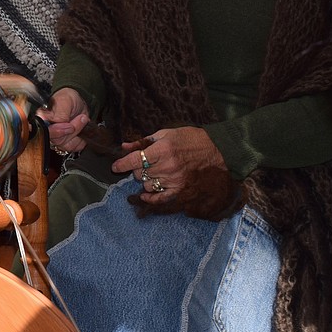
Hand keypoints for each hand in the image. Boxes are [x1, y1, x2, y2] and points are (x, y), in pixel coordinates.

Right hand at [37, 87, 90, 153]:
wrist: (79, 102)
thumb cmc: (68, 99)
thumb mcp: (64, 101)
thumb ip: (59, 113)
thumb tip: (53, 121)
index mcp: (42, 119)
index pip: (46, 132)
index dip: (58, 131)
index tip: (70, 125)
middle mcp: (47, 130)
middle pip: (57, 140)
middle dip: (72, 129)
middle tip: (81, 118)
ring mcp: (56, 137)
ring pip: (66, 144)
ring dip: (78, 132)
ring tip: (82, 120)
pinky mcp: (65, 143)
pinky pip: (73, 147)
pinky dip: (81, 140)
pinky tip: (82, 130)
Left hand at [111, 127, 226, 206]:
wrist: (216, 150)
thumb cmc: (190, 138)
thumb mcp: (165, 133)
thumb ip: (144, 141)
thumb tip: (125, 146)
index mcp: (162, 150)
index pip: (135, 160)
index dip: (122, 164)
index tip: (115, 167)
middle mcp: (167, 166)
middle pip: (139, 173)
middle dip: (137, 169)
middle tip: (143, 164)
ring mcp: (174, 180)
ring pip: (148, 185)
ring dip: (145, 180)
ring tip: (152, 173)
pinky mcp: (181, 190)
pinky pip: (161, 198)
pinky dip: (151, 198)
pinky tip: (146, 195)